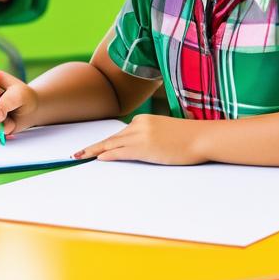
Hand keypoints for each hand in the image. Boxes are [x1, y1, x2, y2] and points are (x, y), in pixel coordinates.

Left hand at [75, 114, 207, 164]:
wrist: (201, 137)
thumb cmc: (188, 138)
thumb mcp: (165, 132)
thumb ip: (150, 136)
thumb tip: (139, 147)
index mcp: (144, 120)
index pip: (120, 134)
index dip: (104, 143)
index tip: (92, 149)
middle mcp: (139, 125)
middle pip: (111, 139)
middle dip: (93, 147)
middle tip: (77, 154)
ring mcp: (141, 136)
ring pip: (112, 145)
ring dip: (94, 152)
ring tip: (80, 157)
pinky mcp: (145, 147)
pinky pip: (121, 152)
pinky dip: (108, 156)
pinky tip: (98, 159)